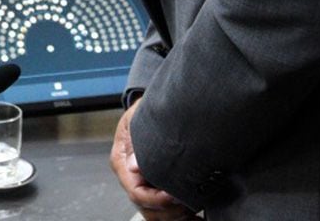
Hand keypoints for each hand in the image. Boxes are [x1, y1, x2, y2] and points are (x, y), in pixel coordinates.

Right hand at [111, 99, 195, 219]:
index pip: (136, 192)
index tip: (176, 194)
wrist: (154, 109)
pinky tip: (196, 217)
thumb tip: (134, 165)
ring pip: (157, 215)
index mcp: (122, 163)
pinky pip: (166, 213)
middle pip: (147, 209)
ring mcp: (145, 186)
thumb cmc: (145, 112)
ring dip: (177, 216)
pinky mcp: (158, 190)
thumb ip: (137, 140)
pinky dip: (182, 217)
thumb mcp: (139, 118)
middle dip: (170, 210)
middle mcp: (132, 178)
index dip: (157, 199)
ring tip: (195, 210)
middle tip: (191, 202)